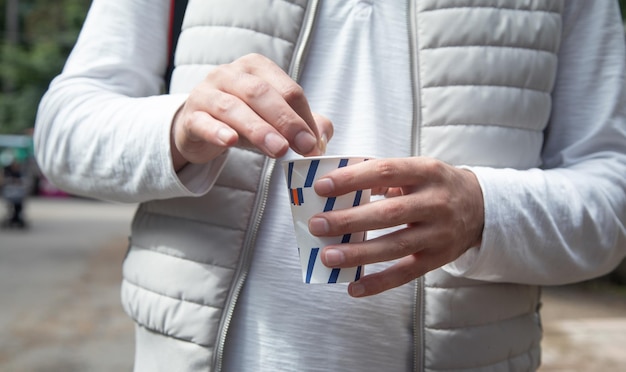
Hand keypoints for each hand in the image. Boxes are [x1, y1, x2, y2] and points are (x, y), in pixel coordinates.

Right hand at [170, 53, 332, 170]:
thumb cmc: (242, 118)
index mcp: (256, 67)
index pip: (287, 90)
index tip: (314, 144)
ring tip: (278, 150)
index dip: (304, 117)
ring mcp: (206, 93)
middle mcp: (230, 74)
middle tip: (303, 146)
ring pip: (233, 108)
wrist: (197, 126)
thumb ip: (302, 123)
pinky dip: (217, 131)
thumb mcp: (273, 118)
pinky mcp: (190, 116)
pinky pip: (203, 122)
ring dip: (259, 129)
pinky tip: (230, 141)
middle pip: (261, 93)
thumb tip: (323, 137)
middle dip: (286, 120)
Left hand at [308, 157, 483, 296]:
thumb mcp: (418, 169)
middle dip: (349, 220)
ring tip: (328, 256)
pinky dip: (379, 282)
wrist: (482, 206)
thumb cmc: (435, 185)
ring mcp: (439, 233)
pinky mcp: (438, 258)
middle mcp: (436, 202)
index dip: (352, 179)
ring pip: (395, 246)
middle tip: (317, 225)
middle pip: (388, 213)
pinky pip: (406, 273)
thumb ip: (383, 175)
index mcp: (427, 171)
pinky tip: (353, 287)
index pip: (386, 172)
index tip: (322, 187)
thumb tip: (336, 187)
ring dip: (358, 254)